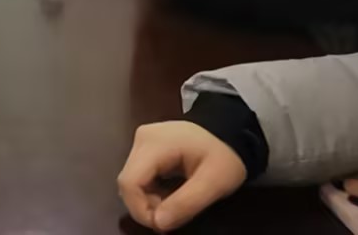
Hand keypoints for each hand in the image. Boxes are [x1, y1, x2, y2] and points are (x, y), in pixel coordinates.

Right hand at [118, 121, 247, 231]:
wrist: (230, 131)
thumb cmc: (225, 156)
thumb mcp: (214, 184)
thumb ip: (186, 204)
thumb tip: (158, 223)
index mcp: (154, 143)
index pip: (129, 181)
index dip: (140, 209)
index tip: (162, 226)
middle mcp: (141, 139)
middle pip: (128, 181)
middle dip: (145, 206)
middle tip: (171, 217)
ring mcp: (141, 141)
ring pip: (132, 180)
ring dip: (148, 200)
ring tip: (173, 206)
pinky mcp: (145, 146)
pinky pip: (138, 175)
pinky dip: (150, 191)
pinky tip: (168, 194)